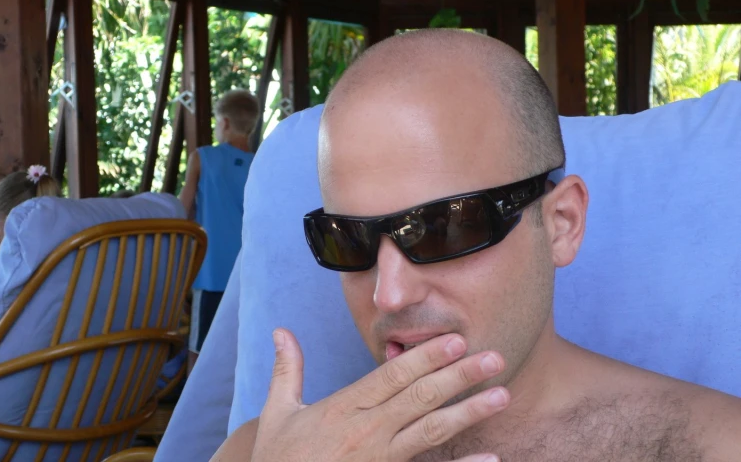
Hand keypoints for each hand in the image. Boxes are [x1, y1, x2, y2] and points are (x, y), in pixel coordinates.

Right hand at [251, 328, 509, 461]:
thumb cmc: (278, 460)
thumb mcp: (277, 414)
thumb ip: (286, 370)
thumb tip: (281, 331)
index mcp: (343, 408)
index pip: (391, 376)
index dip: (425, 357)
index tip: (455, 340)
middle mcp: (366, 431)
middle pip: (419, 397)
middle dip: (458, 375)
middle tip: (494, 357)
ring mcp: (379, 461)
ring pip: (430, 432)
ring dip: (468, 412)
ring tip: (501, 395)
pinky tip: (490, 459)